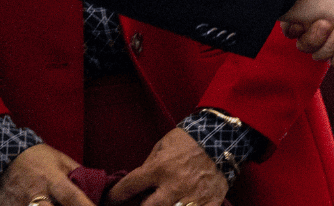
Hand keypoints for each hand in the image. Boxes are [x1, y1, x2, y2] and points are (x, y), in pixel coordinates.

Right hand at [0, 143, 94, 205]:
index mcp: (52, 178)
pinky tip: (40, 205)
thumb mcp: (61, 161)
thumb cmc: (38, 158)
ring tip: (53, 203)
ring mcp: (20, 204)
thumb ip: (77, 175)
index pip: (72, 196)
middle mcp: (36, 193)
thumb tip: (95, 188)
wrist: (6, 157)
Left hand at [107, 128, 227, 205]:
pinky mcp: (209, 204)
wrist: (223, 135)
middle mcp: (174, 185)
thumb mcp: (164, 145)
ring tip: (161, 202)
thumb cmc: (189, 138)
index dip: (115, 196)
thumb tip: (138, 186)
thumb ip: (150, 165)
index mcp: (160, 167)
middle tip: (137, 204)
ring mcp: (192, 197)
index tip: (109, 201)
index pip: (129, 187)